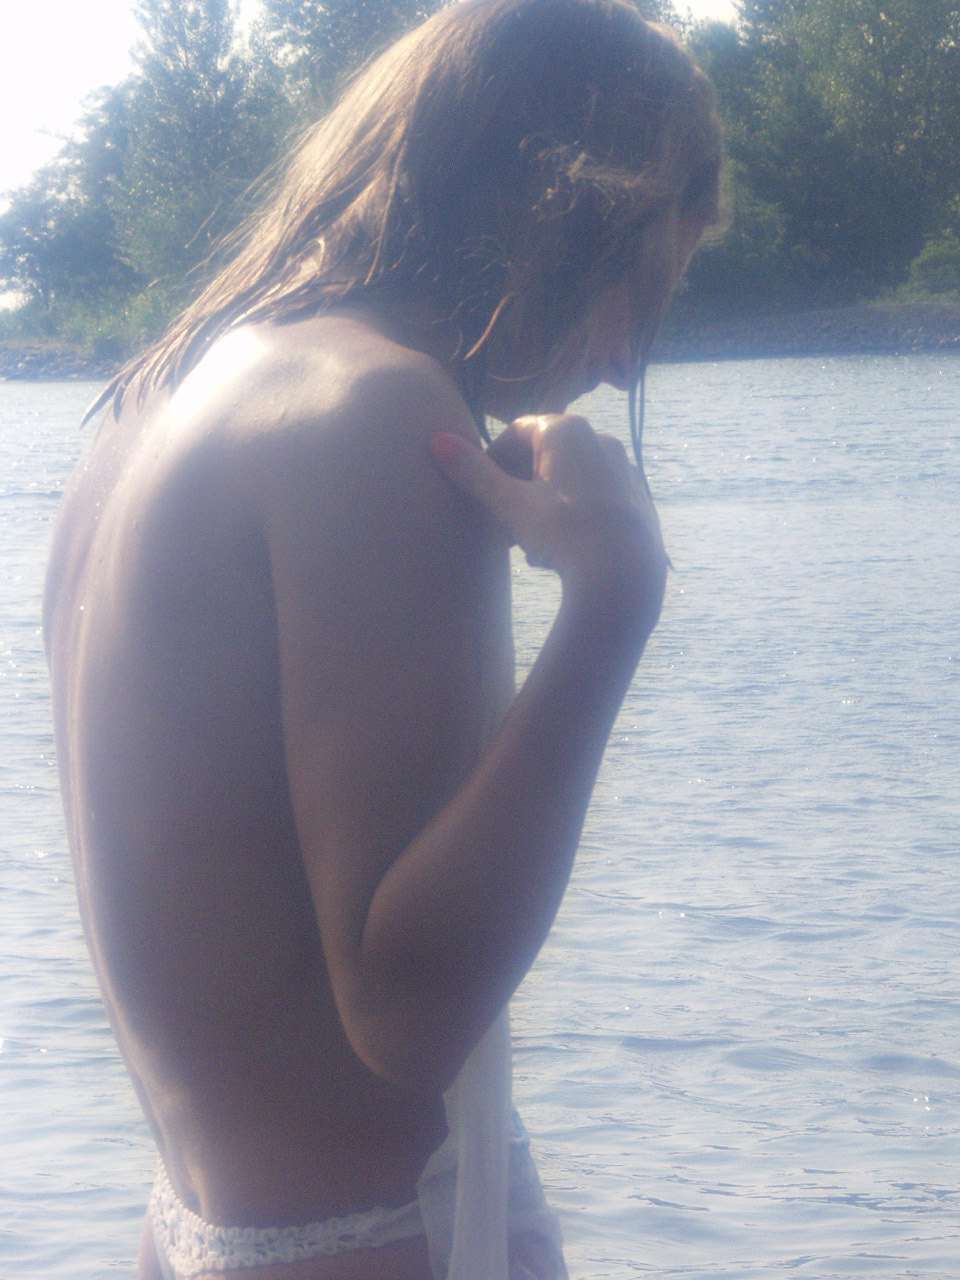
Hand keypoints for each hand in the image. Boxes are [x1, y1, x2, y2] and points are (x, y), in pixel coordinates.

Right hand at [431, 414, 666, 630]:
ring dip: (542, 504)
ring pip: (569, 479)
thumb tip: (438, 440)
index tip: (479, 489)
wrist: (623, 575)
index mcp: (566, 430)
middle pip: (544, 456)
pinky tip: (560, 551)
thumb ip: (475, 473)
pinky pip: (593, 498)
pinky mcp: (637, 500)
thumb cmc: (562, 532)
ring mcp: (623, 469)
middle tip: (499, 519)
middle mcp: (600, 439)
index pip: (517, 432)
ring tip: (527, 543)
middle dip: (517, 485)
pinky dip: (571, 515)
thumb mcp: (510, 504)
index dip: (492, 459)